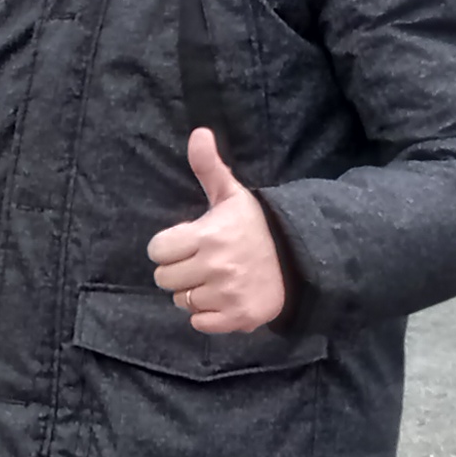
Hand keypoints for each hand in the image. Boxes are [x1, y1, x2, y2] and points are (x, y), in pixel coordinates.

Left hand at [147, 129, 287, 332]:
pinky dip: (208, 315)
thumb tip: (198, 133)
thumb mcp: (232, 195)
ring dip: (194, 292)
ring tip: (216, 278)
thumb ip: (208, 167)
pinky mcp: (238, 318)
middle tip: (203, 262)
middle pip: (164, 279)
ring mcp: (227, 294)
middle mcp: (216, 267)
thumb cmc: (255, 226)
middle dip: (179, 270)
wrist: (298, 259)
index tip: (188, 243)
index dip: (169, 247)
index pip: (157, 251)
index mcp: (209, 236)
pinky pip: (199, 323)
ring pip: (181, 301)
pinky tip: (224, 297)